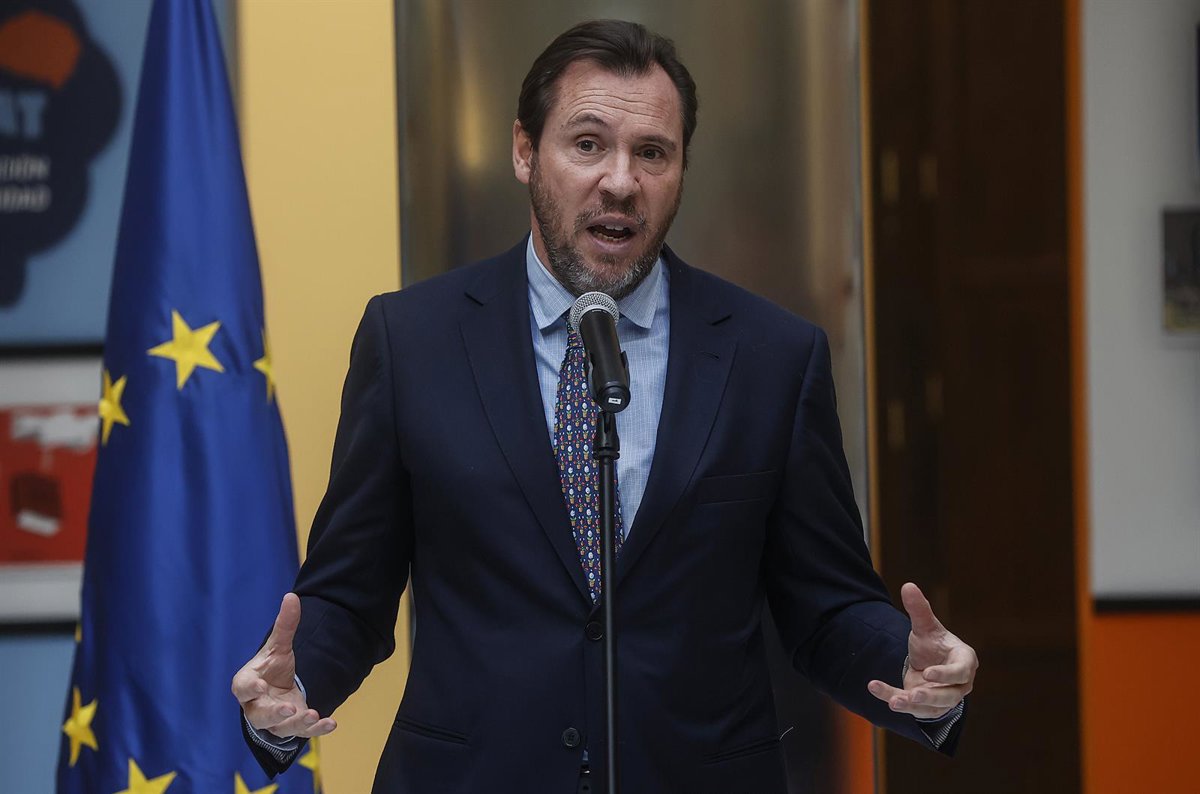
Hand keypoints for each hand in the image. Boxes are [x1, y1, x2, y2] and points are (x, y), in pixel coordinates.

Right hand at [232, 593, 336, 738]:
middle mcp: (257, 706)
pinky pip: (301, 734)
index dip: (249, 688)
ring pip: (280, 728)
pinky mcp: (291, 727)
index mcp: (247, 684)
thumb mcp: (278, 647)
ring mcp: (274, 720)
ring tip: (311, 714)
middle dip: (273, 713)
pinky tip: (330, 723)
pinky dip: (316, 731)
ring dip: (296, 724)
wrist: (276, 690)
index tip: (259, 686)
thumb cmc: (270, 669)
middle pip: (260, 714)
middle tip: (289, 708)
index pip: (242, 688)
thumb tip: (291, 596)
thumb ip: (284, 626)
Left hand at [867, 582, 977, 719]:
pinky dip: (892, 697)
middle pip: (949, 696)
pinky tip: (875, 687)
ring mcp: (944, 699)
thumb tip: (908, 585)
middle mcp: (958, 685)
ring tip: (894, 702)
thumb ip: (920, 610)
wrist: (928, 663)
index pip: (960, 671)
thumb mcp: (926, 627)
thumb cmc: (934, 644)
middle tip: (913, 695)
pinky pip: (911, 708)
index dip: (946, 674)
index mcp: (964, 662)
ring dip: (912, 706)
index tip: (927, 673)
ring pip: (931, 707)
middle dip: (931, 697)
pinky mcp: (927, 708)